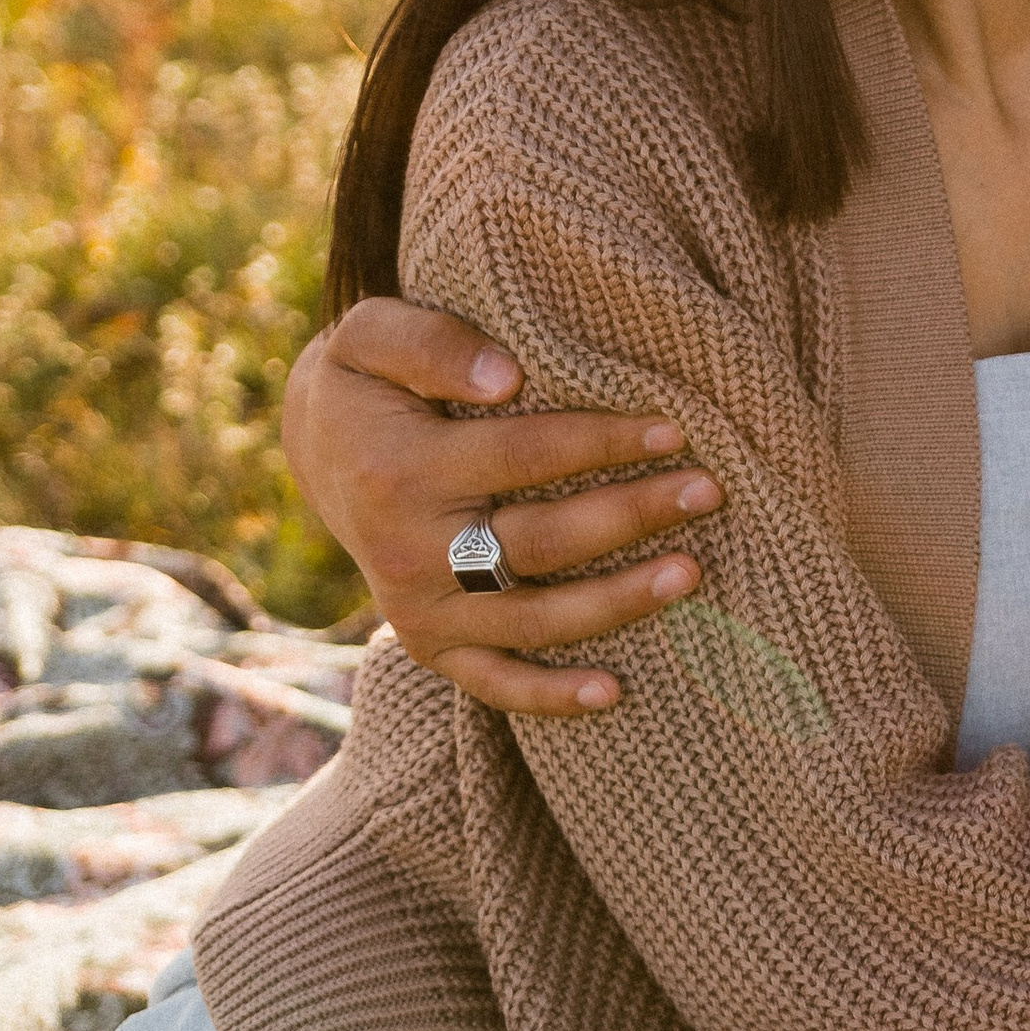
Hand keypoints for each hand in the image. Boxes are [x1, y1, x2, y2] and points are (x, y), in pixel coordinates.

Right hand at [281, 300, 723, 715]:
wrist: (320, 446)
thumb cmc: (370, 378)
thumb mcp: (373, 335)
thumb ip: (434, 343)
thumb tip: (507, 377)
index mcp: (400, 471)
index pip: (524, 455)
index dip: (603, 442)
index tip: (675, 428)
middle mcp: (408, 552)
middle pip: (541, 542)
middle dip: (633, 516)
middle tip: (709, 491)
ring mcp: (418, 609)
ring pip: (533, 618)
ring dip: (618, 601)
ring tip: (693, 573)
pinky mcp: (428, 645)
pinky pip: (492, 682)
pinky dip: (549, 696)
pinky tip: (614, 692)